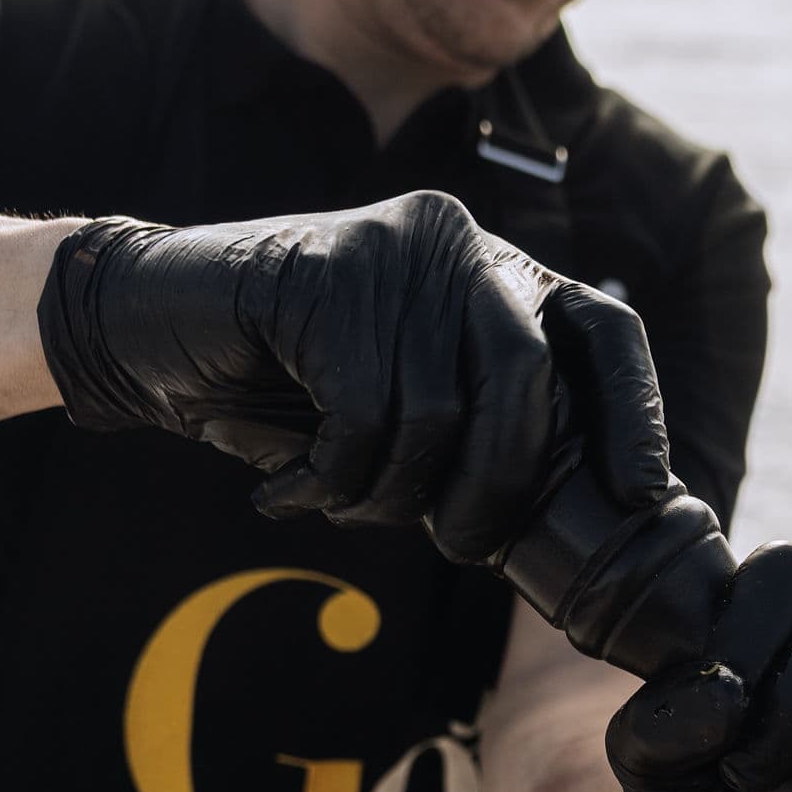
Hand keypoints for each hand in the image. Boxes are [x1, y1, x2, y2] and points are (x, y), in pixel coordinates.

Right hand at [37, 190, 668, 563]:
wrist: (152, 327)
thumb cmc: (288, 385)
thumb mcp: (406, 401)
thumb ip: (482, 426)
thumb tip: (582, 513)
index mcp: (497, 270)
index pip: (602, 330)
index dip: (633, 415)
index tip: (640, 495)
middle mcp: (459, 244)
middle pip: (524, 382)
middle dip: (494, 489)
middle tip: (456, 548)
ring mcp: (392, 251)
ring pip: (436, 415)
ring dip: (385, 494)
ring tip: (333, 501)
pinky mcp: (325, 276)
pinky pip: (363, 417)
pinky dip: (328, 479)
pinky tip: (287, 488)